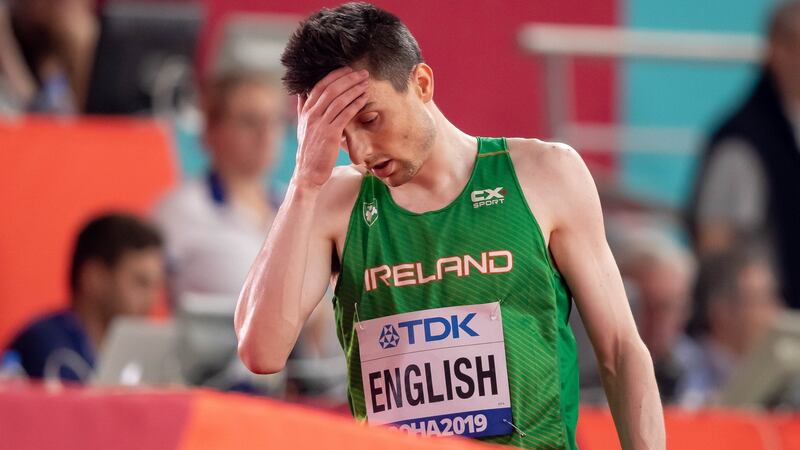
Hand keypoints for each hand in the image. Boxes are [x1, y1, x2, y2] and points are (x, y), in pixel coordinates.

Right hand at [293, 67, 369, 187]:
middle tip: (362, 73)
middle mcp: (311, 115)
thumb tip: (301, 93)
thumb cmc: (309, 150)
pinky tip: (364, 98)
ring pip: (339, 100)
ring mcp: (320, 124)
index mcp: (306, 111)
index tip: (348, 69)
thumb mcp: (302, 127)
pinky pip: (345, 115)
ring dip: (354, 89)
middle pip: (331, 89)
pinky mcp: (330, 134)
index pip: (319, 85)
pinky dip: (355, 104)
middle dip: (348, 78)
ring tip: (366, 82)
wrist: (308, 172)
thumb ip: (302, 108)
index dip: (335, 75)